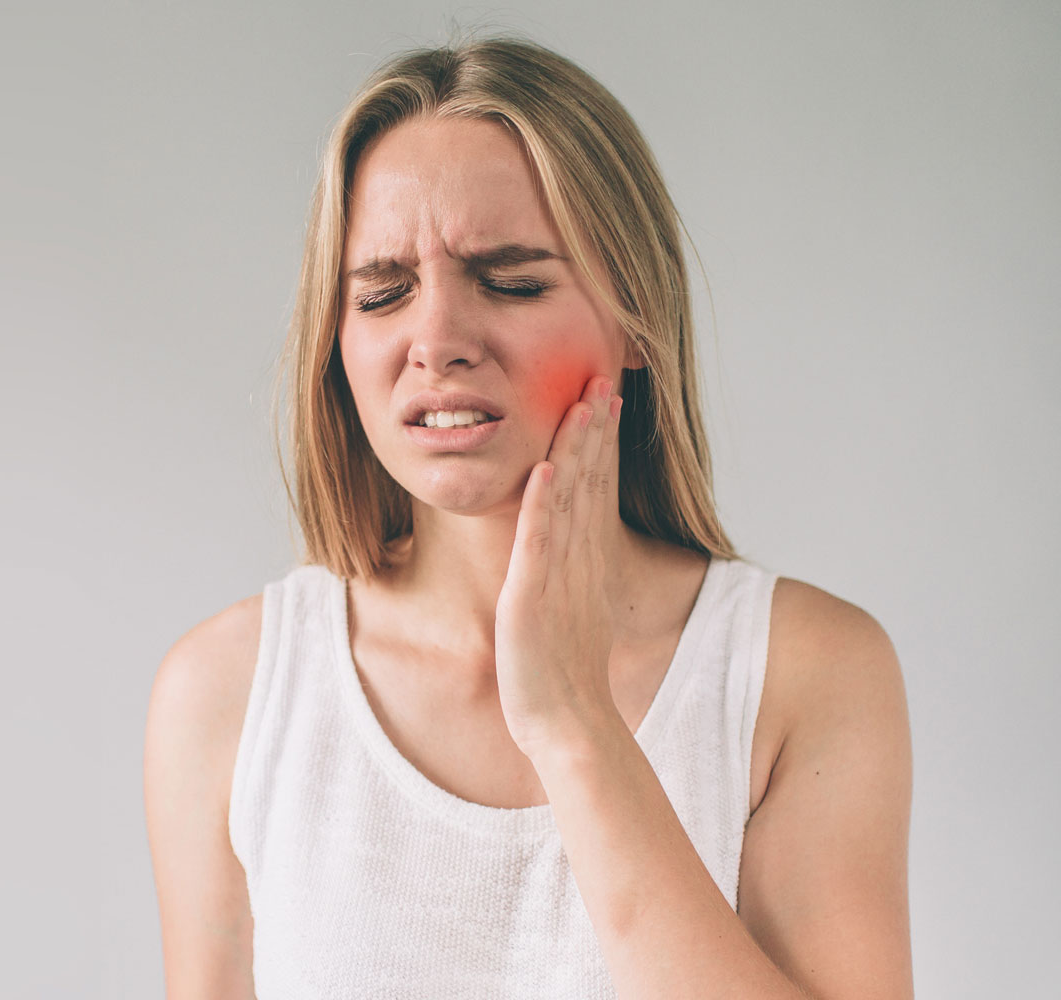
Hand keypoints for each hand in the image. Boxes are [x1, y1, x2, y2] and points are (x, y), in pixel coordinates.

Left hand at [496, 375, 625, 760]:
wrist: (568, 725)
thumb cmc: (561, 676)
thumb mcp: (567, 612)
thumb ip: (567, 577)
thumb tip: (562, 552)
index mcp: (585, 563)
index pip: (596, 490)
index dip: (600, 444)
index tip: (603, 400)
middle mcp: (578, 562)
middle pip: (591, 483)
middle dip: (595, 430)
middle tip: (601, 379)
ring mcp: (558, 578)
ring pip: (571, 500)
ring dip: (577, 450)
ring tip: (581, 402)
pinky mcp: (532, 598)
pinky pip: (540, 543)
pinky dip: (544, 504)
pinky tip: (548, 467)